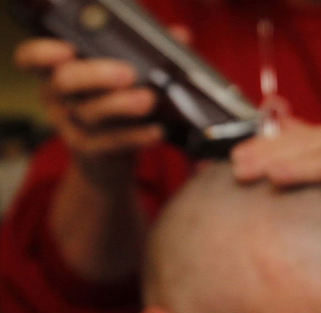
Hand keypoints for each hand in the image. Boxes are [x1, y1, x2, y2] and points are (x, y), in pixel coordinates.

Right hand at [14, 37, 161, 172]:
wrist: (107, 162)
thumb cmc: (115, 111)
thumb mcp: (123, 82)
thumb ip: (147, 56)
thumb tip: (181, 35)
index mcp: (59, 72)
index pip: (32, 58)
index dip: (43, 53)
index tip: (67, 49)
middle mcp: (58, 97)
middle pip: (65, 81)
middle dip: (96, 75)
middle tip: (128, 73)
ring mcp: (70, 125)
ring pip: (89, 113)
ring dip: (121, 105)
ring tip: (149, 100)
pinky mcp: (88, 150)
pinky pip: (110, 143)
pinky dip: (135, 137)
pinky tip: (156, 131)